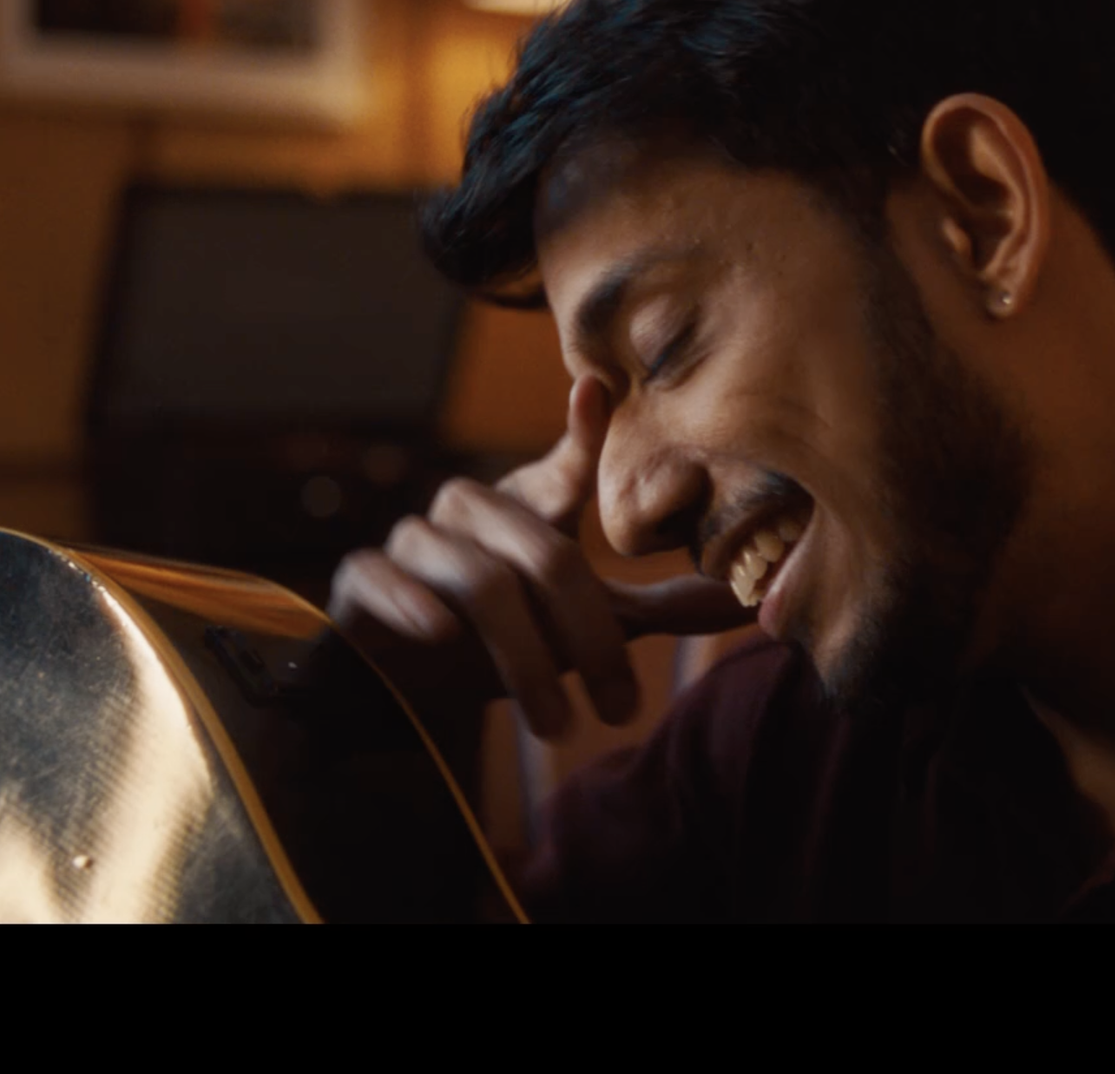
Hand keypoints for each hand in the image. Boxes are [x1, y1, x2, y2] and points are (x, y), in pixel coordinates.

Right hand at [327, 376, 750, 740]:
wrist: (403, 682)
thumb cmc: (506, 637)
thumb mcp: (587, 624)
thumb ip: (659, 609)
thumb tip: (752, 606)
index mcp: (530, 508)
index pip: (567, 468)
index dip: (583, 434)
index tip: (598, 390)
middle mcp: (473, 510)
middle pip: (545, 556)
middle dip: (590, 639)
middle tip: (621, 707)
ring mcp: (415, 542)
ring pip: (482, 583)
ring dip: (525, 662)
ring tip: (558, 725)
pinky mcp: (363, 580)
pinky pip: (386, 579)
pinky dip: (416, 607)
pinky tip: (440, 638)